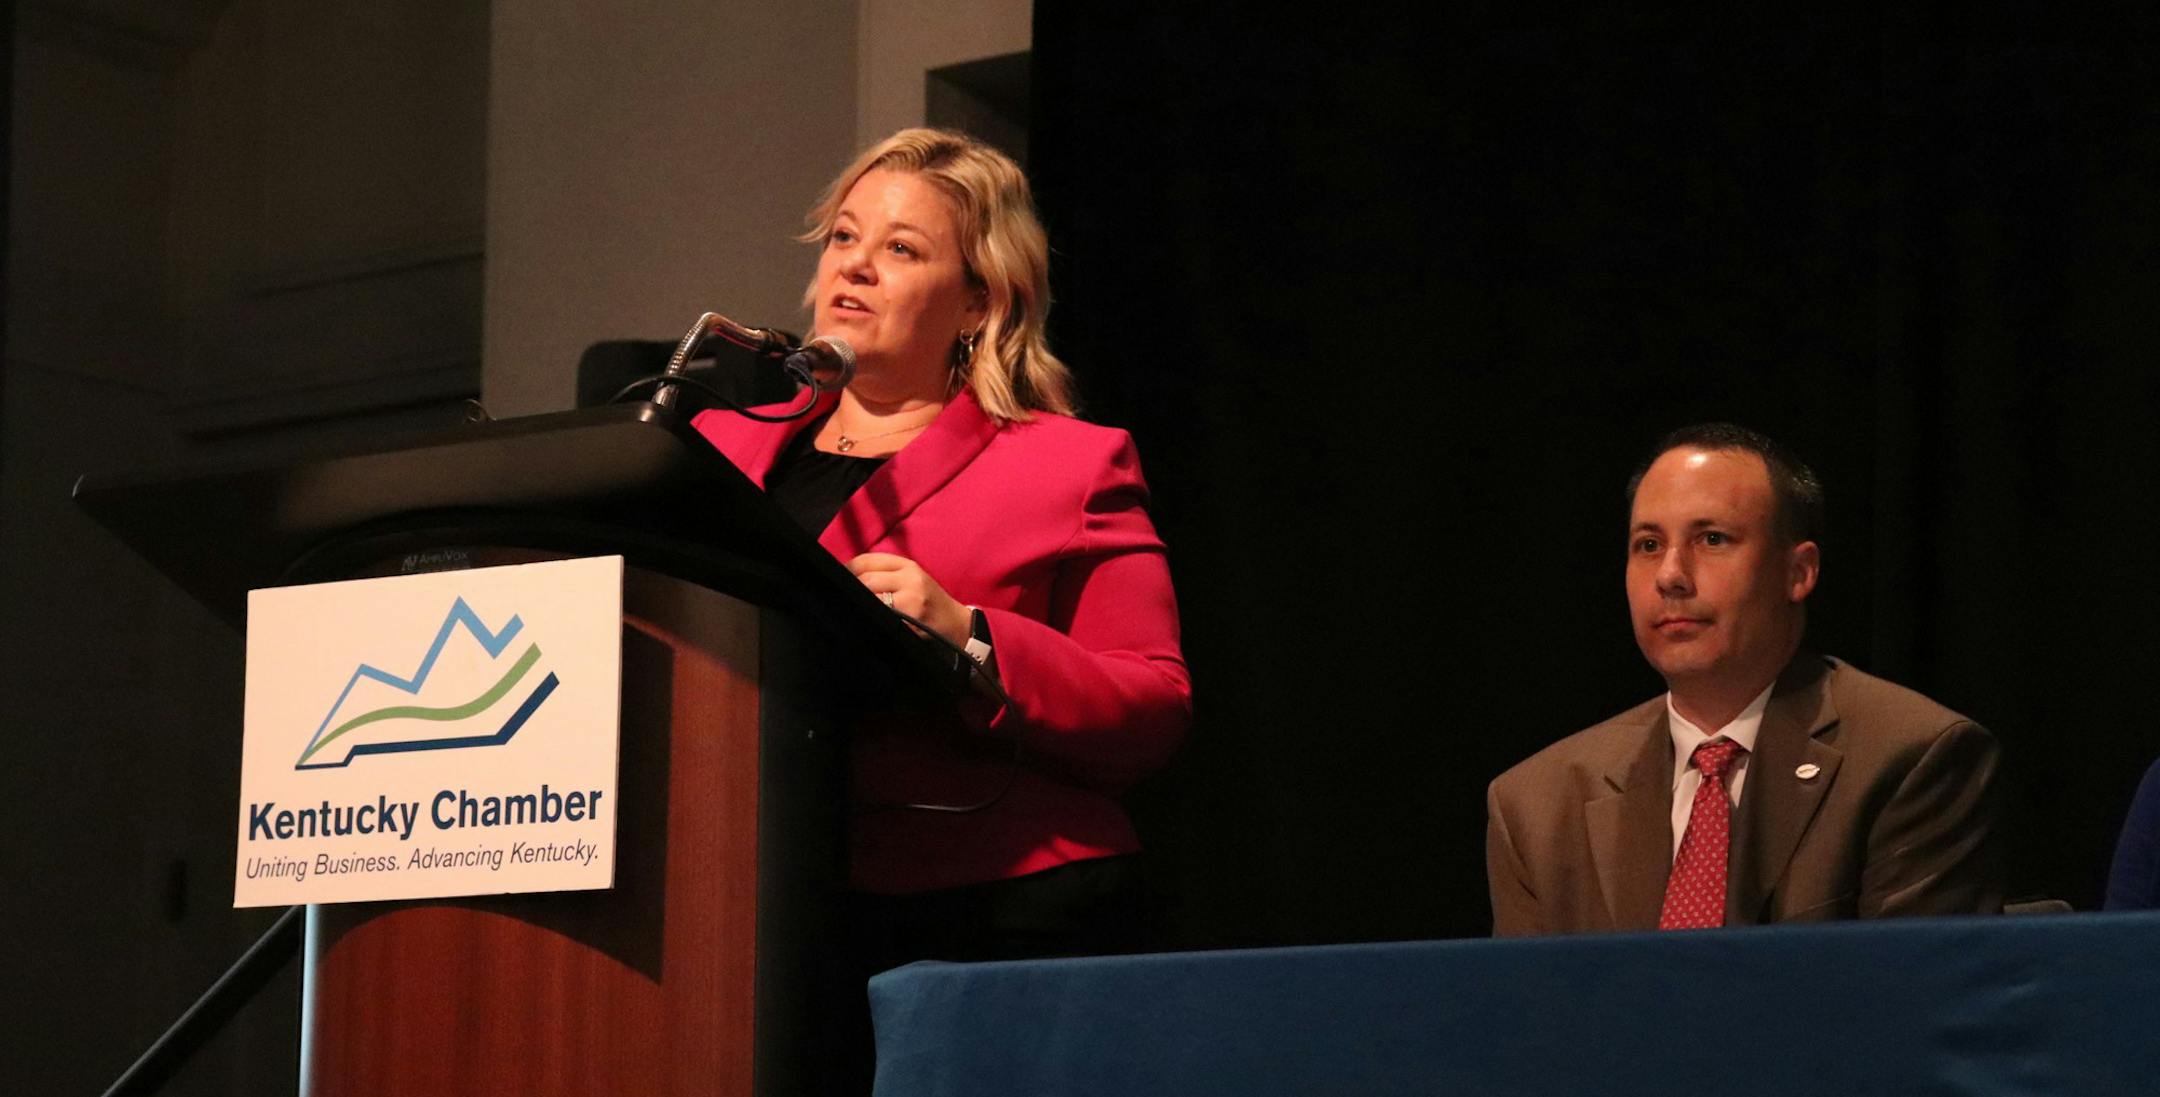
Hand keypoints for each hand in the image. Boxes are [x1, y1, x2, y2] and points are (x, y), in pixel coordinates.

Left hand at [848, 553, 970, 646]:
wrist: (956, 624)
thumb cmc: (929, 600)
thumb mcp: (912, 579)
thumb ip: (885, 572)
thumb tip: (848, 574)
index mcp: (907, 565)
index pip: (866, 560)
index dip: (847, 569)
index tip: (839, 579)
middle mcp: (910, 579)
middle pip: (866, 579)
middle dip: (851, 588)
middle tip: (843, 597)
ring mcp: (910, 601)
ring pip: (871, 598)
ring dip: (858, 604)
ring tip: (853, 608)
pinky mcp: (910, 621)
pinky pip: (881, 616)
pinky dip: (870, 618)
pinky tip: (866, 620)